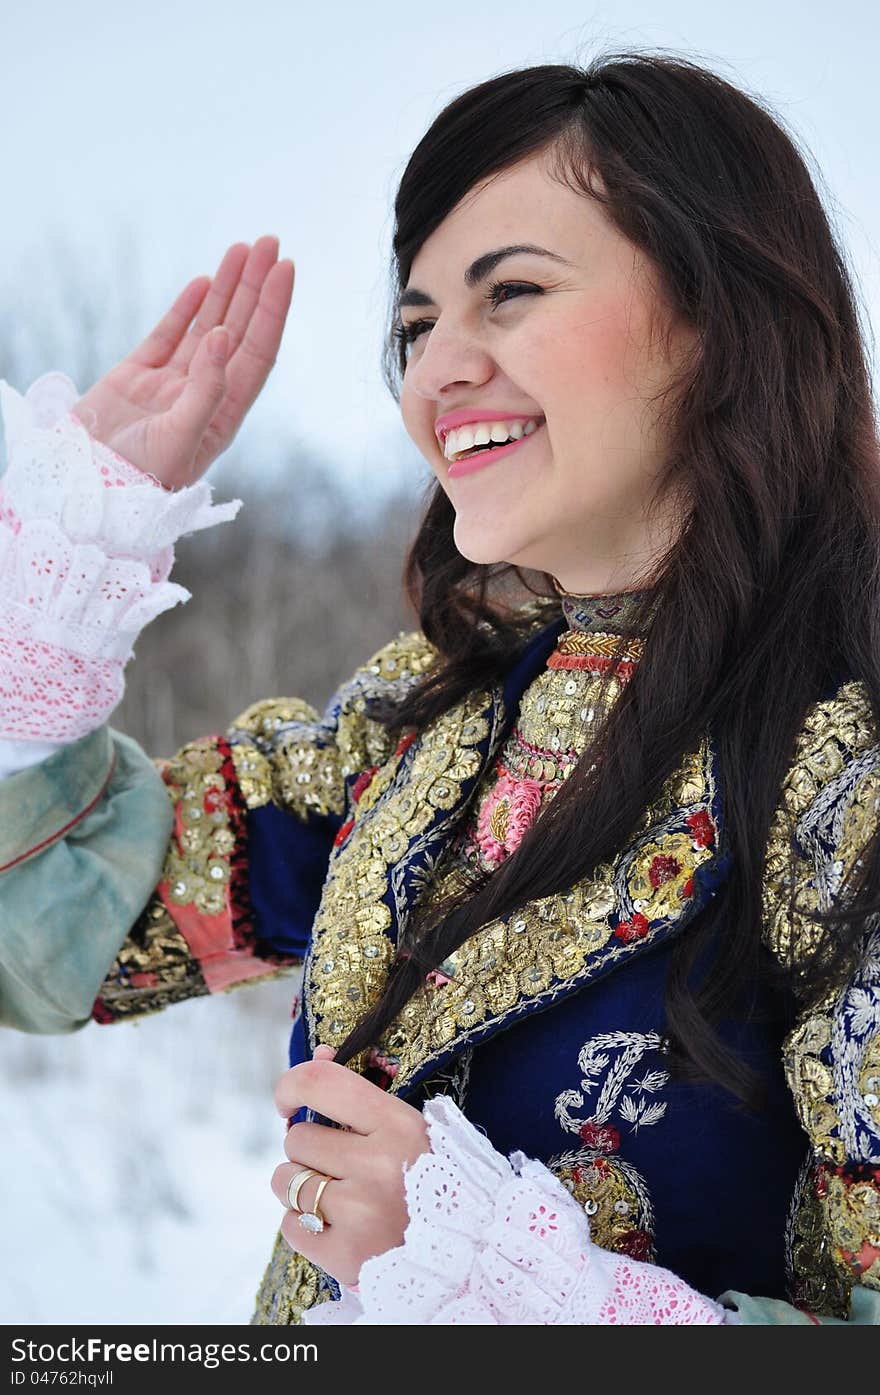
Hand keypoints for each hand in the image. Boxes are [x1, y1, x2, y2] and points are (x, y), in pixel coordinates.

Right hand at [72, 236, 293, 489]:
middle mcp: (205, 393)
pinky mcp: (138, 376)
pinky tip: (204, 282)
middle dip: (254, 287)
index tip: (285, 270)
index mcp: (224, 412)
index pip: (258, 352)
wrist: (89, 489)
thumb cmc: (141, 477)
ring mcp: (171, 383)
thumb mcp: (183, 438)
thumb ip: (207, 388)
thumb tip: (226, 335)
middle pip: (239, 330)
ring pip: (207, 326)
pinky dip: (186, 308)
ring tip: (242, 249)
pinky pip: (169, 335)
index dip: (273, 310)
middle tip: (269, 242)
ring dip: (226, 288)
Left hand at [271, 1046, 430, 1286]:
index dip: (290, 1087)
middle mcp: (377, 1164)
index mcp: (398, 1125)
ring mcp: (359, 1213)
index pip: (319, 1083)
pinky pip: (291, 1226)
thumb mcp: (411, 1129)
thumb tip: (320, 1053)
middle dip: (310, 1151)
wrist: (469, 1257)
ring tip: (338, 1199)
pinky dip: (305, 1227)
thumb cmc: (436, 1183)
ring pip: (285, 1181)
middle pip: (297, 1138)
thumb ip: (363, 1095)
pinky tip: (338, 1229)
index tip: (288, 1103)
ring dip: (301, 1188)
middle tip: (341, 1168)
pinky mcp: (344, 1256)